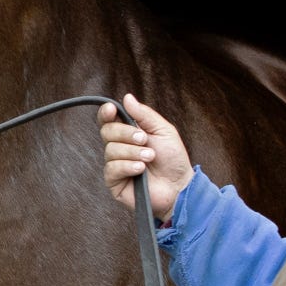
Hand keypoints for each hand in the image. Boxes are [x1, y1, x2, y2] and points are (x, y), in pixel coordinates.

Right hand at [96, 93, 194, 221]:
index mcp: (126, 133)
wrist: (180, 187)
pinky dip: (127, 166)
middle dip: (126, 133)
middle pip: (106, 131)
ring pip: (110, 150)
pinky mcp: (114, 181)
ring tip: (149, 157)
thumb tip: (127, 97)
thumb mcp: (164, 131)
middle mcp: (117, 147)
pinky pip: (112, 168)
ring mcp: (114, 164)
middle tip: (144, 139)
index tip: (111, 109)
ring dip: (133, 152)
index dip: (105, 113)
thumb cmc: (173, 160)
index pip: (108, 120)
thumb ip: (145, 115)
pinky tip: (141, 169)